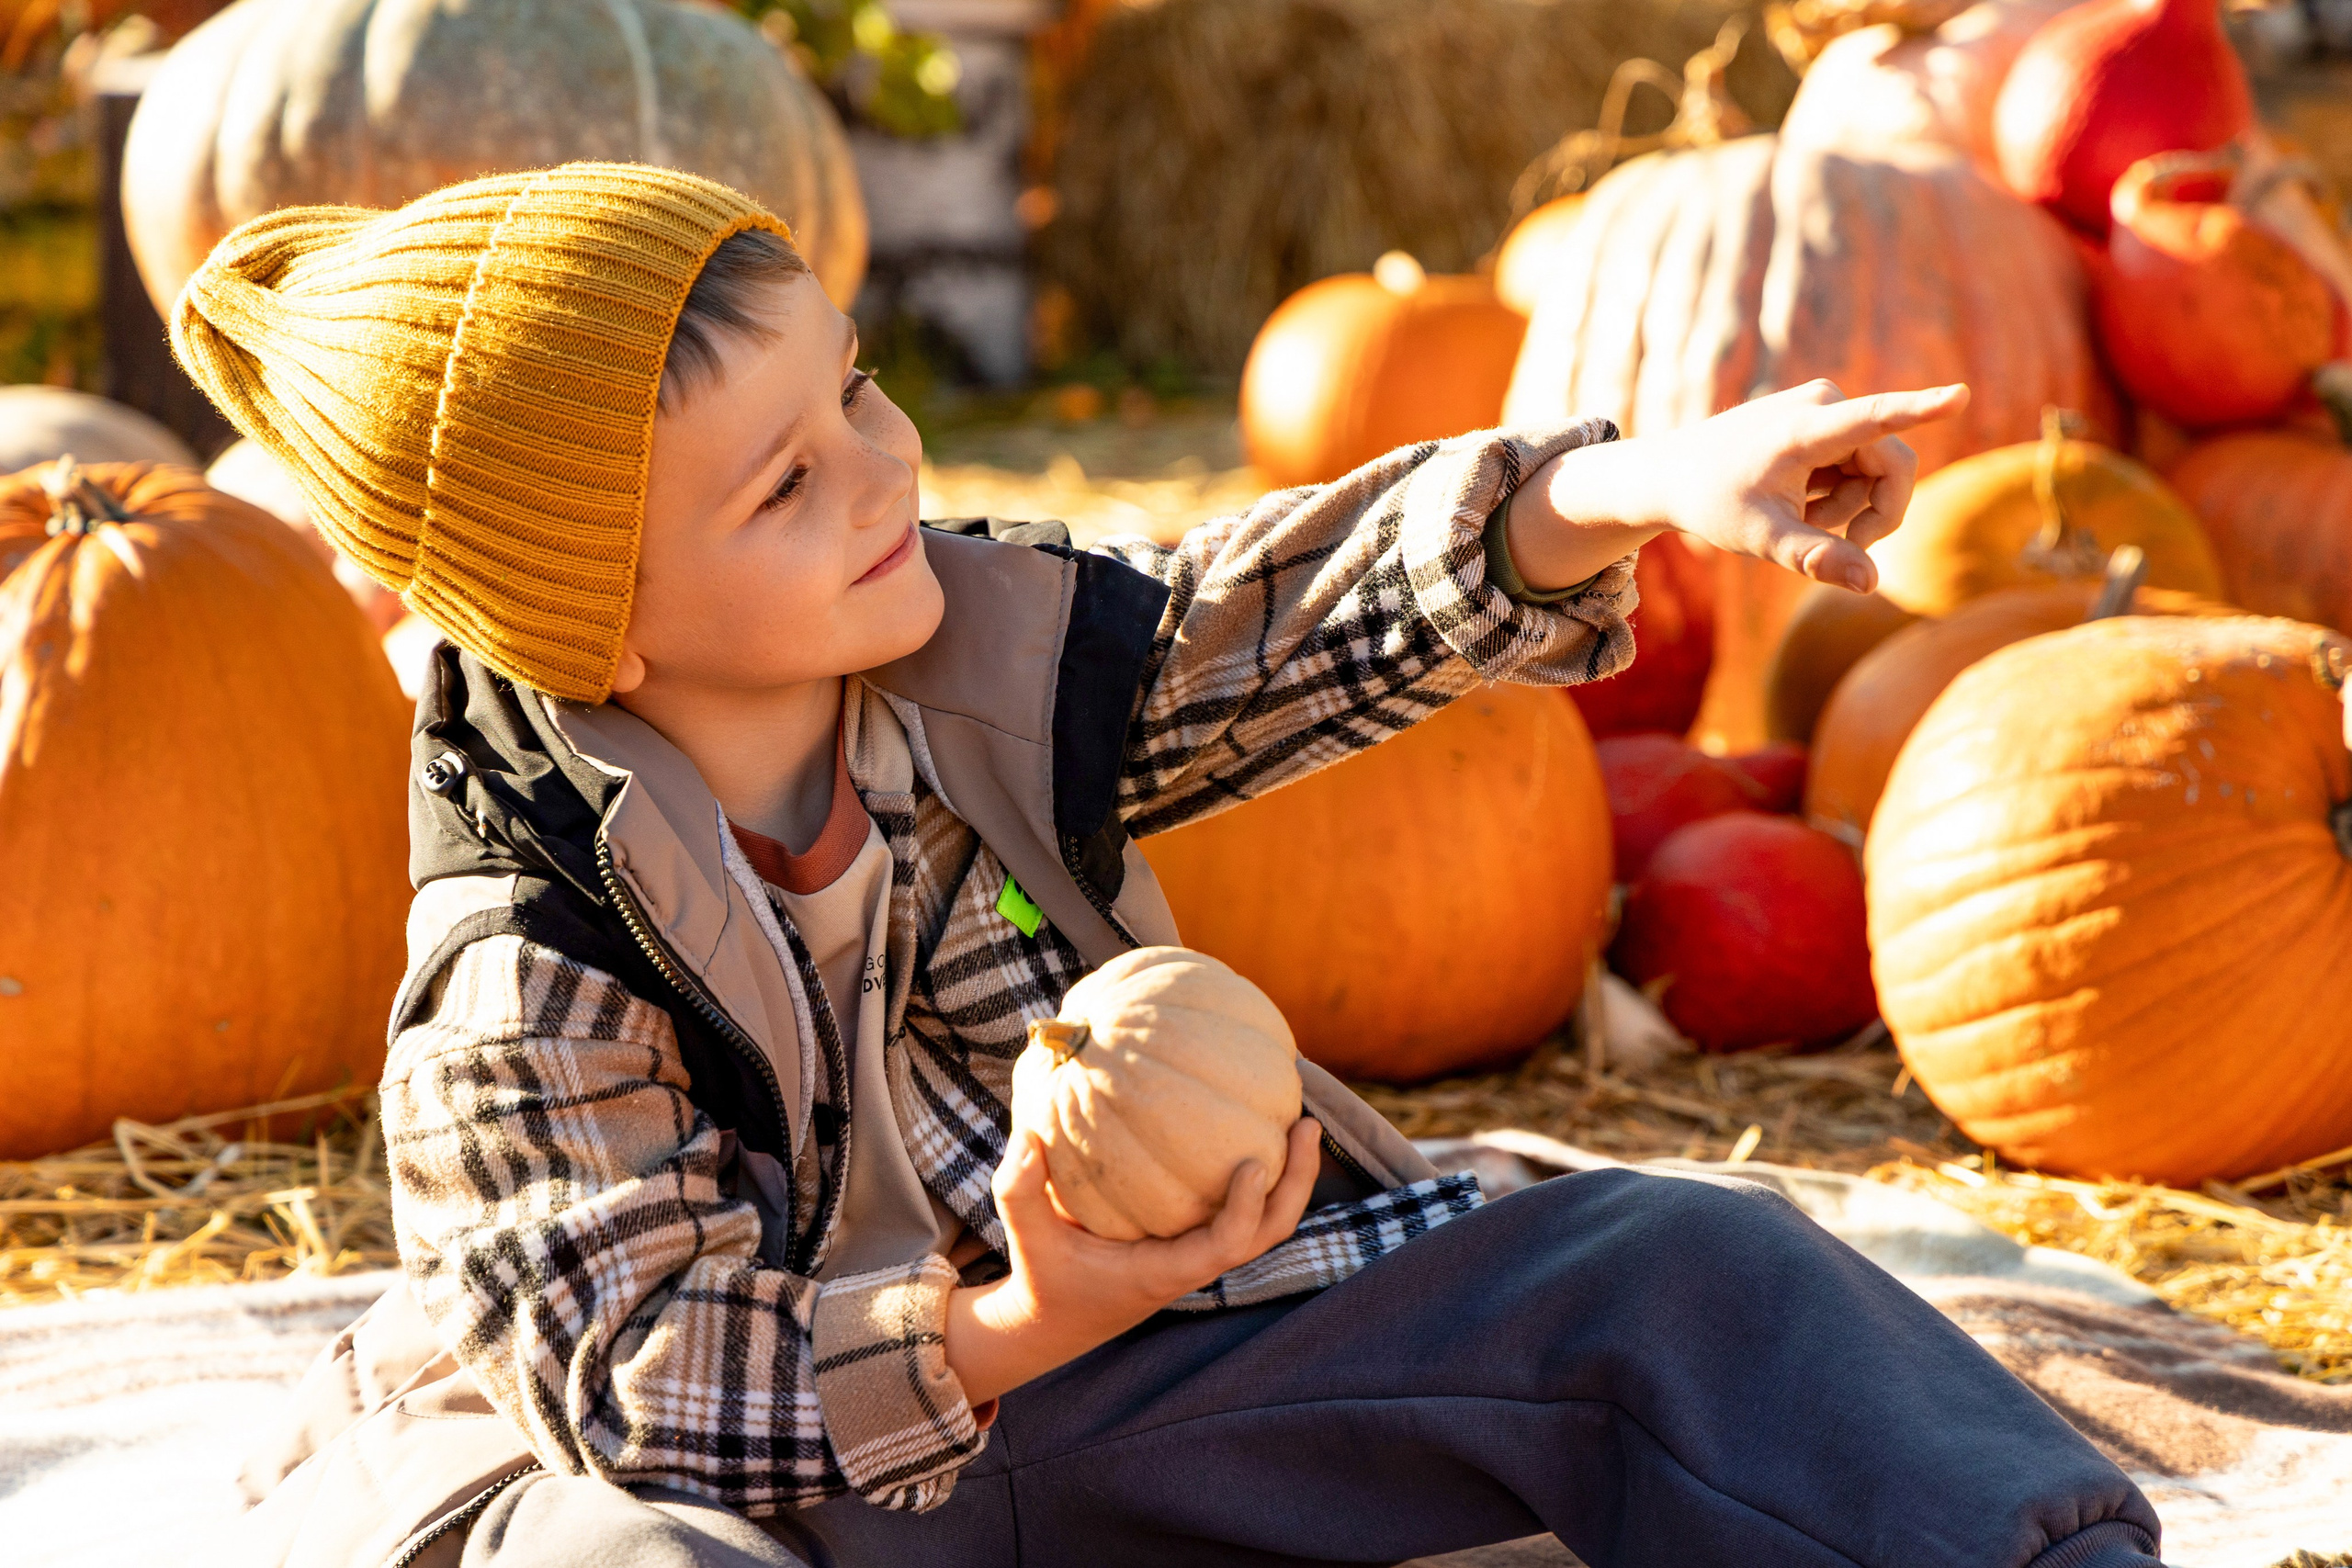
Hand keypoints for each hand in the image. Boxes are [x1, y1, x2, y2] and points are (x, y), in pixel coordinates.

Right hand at [944, 1117, 1321, 1405]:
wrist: (1056, 1318)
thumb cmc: (1045, 1275)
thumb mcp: (1026, 1237)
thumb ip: (1018, 1191)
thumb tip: (1028, 1137)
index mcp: (1165, 1272)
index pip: (1225, 1247)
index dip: (1246, 1208)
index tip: (1255, 1163)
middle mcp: (1193, 1263)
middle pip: (1267, 1233)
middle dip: (1296, 1183)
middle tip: (1308, 1124)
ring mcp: (1200, 1251)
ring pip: (1265, 1221)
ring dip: (1290, 1176)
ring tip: (1300, 1118)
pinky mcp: (1195, 1238)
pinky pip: (1241, 1206)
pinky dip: (1259, 1174)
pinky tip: (1255, 1121)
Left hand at [1504, 380, 1971, 593]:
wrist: (1673, 473)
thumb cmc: (1714, 504)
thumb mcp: (1763, 538)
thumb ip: (1817, 557)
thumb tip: (1871, 584)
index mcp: (1806, 429)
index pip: (1874, 419)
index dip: (1920, 410)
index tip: (1959, 396)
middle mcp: (1823, 402)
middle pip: (1894, 465)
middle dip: (1875, 511)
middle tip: (1841, 544)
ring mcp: (1824, 403)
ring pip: (1878, 467)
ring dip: (1850, 504)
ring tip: (1800, 514)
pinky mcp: (1823, 412)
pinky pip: (1860, 459)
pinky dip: (1838, 489)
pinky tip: (1800, 496)